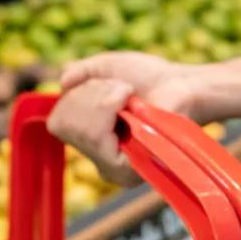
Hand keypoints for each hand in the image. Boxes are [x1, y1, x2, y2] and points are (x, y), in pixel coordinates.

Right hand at [47, 52, 203, 184]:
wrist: (182, 84)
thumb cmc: (149, 78)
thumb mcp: (104, 69)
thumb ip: (77, 74)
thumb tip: (62, 83)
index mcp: (91, 141)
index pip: (57, 124)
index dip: (74, 96)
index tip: (103, 85)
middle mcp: (99, 161)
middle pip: (61, 126)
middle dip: (87, 94)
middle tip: (120, 89)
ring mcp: (113, 169)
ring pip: (78, 129)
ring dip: (101, 97)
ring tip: (127, 94)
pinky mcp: (126, 169)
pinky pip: (96, 134)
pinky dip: (108, 105)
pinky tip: (131, 102)